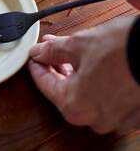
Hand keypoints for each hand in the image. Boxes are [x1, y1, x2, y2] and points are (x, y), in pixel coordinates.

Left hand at [28, 16, 139, 133]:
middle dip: (56, 67)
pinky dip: (97, 82)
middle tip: (51, 50)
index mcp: (75, 106)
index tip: (33, 56)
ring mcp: (116, 120)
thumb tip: (38, 52)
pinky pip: (107, 98)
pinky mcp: (133, 113)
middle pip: (65, 91)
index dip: (36, 65)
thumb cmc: (126, 50)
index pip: (44, 84)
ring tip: (72, 53)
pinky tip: (96, 64)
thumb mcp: (79, 44)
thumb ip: (52, 51)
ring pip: (86, 95)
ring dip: (76, 74)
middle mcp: (95, 119)